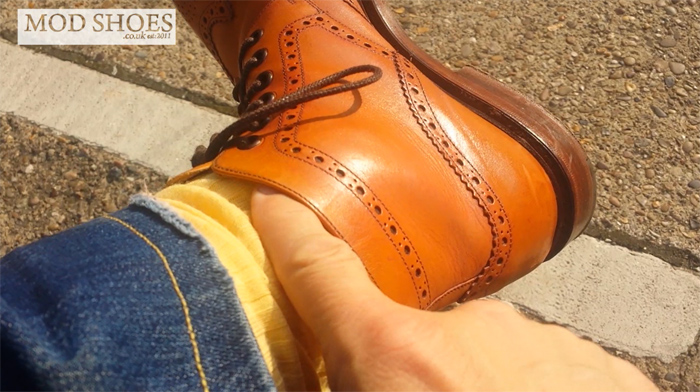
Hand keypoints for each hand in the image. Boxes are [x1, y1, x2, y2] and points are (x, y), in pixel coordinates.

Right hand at [251, 187, 656, 390]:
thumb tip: (331, 360)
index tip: (273, 202)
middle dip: (419, 369)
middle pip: (423, 334)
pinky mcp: (606, 372)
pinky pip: (556, 368)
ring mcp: (548, 347)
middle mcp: (474, 335)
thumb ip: (343, 371)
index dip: (290, 231)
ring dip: (485, 386)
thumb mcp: (365, 390)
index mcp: (399, 361)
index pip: (321, 272)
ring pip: (495, 353)